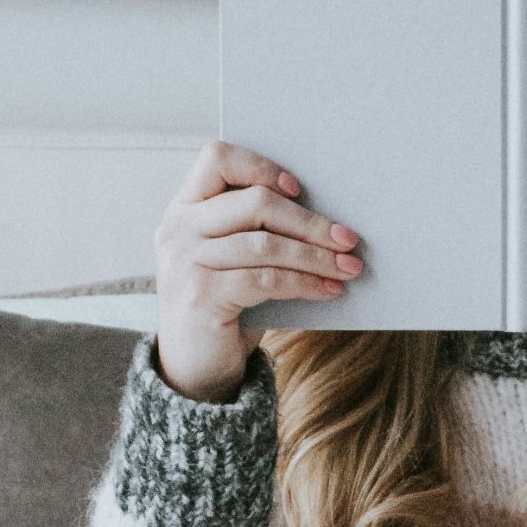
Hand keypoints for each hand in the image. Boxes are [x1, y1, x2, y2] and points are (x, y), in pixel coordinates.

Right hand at [153, 142, 364, 401]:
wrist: (193, 368)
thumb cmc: (224, 304)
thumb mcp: (231, 259)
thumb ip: (256, 230)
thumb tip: (327, 219)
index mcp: (184, 208)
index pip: (217, 158)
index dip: (261, 166)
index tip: (297, 188)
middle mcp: (178, 229)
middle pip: (255, 202)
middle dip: (310, 221)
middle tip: (348, 238)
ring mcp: (185, 262)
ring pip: (266, 244)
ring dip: (316, 256)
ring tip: (348, 268)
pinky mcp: (201, 297)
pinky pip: (267, 280)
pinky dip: (306, 283)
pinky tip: (329, 290)